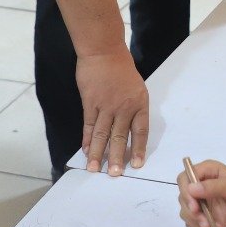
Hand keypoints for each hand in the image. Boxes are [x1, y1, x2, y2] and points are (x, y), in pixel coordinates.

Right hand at [77, 49, 149, 175]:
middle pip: (120, 137)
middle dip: (117, 157)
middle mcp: (123, 107)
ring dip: (97, 153)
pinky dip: (86, 139)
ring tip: (94, 169)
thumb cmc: (122, 68)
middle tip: (114, 175)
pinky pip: (88, 125)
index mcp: (139, 103)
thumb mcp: (137, 87)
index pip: (140, 131)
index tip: (137, 165)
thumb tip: (129, 129)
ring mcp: (105, 105)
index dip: (139, 149)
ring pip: (101, 134)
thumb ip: (133, 108)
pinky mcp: (90, 103)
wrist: (103, 51)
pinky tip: (85, 151)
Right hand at [177, 159, 225, 226]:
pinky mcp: (203, 215)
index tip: (194, 206)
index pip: (185, 177)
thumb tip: (190, 188)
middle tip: (204, 221)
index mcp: (207, 171)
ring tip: (211, 226)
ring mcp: (201, 200)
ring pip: (185, 210)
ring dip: (195, 221)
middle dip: (191, 210)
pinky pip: (191, 222)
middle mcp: (201, 184)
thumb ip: (212, 187)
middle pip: (182, 196)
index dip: (185, 191)